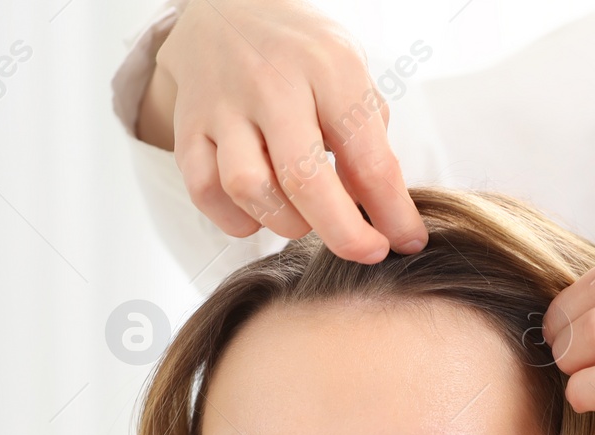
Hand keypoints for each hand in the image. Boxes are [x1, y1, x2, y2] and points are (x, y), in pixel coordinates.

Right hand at [137, 0, 426, 261]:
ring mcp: (223, 106)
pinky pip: (207, 193)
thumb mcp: (349, 75)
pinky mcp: (189, 128)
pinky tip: (262, 211)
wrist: (225, 9)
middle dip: (343, 233)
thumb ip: (366, 138)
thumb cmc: (300, 54)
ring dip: (287, 222)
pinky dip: (238, 218)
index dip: (391, 212)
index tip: (405, 241)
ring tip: (306, 217)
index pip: (367, 156)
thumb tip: (378, 213)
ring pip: (250, 190)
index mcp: (328, 66)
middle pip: (305, 181)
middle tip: (366, 251)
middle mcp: (272, 83)